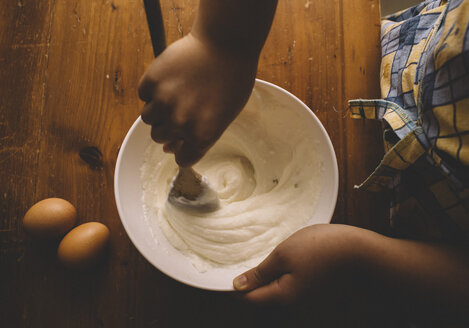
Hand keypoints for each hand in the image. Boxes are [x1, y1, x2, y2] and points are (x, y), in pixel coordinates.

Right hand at [138, 33, 257, 166]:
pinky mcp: (152, 81)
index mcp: (202, 136)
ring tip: (176, 91)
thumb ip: (199, 137)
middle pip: (160, 138)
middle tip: (184, 106)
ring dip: (158, 109)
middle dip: (170, 126)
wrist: (225, 44)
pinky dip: (153, 89)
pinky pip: (143, 94)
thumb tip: (168, 148)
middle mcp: (180, 123)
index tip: (185, 139)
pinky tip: (172, 78)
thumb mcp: (224, 116)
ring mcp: (164, 101)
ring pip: (148, 118)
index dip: (184, 148)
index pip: (182, 160)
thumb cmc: (232, 80)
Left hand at [233, 224, 361, 304]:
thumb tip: (237, 286)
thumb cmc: (319, 248)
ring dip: (268, 277)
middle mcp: (293, 305)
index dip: (235, 286)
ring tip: (267, 257)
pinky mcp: (312, 291)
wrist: (358, 250)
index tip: (228, 271)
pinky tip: (284, 259)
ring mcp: (305, 299)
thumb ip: (259, 273)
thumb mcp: (283, 255)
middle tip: (246, 259)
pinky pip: (289, 286)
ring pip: (276, 291)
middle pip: (262, 298)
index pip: (249, 299)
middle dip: (252, 281)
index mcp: (283, 298)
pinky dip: (282, 275)